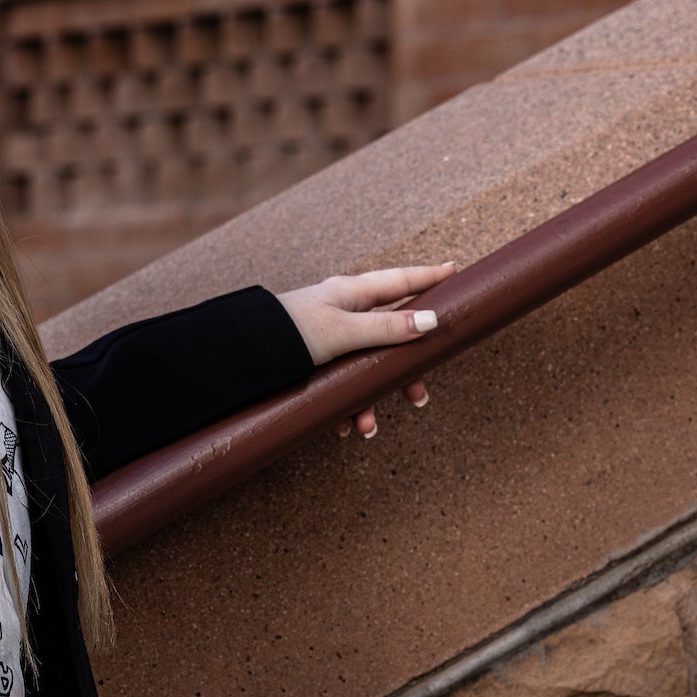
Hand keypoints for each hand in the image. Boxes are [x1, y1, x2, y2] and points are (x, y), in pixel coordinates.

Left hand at [276, 262, 459, 438]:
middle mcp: (343, 312)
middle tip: (416, 395)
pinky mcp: (313, 362)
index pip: (401, 281)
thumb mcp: (344, 331)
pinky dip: (344, 405)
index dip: (429, 277)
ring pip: (364, 368)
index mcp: (352, 294)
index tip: (456, 271)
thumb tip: (431, 322)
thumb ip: (387, 329)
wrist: (240, 354)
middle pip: (389, 337)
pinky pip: (339, 384)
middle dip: (402, 371)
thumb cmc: (290, 332)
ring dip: (369, 399)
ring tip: (367, 426)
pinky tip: (340, 425)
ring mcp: (329, 338)